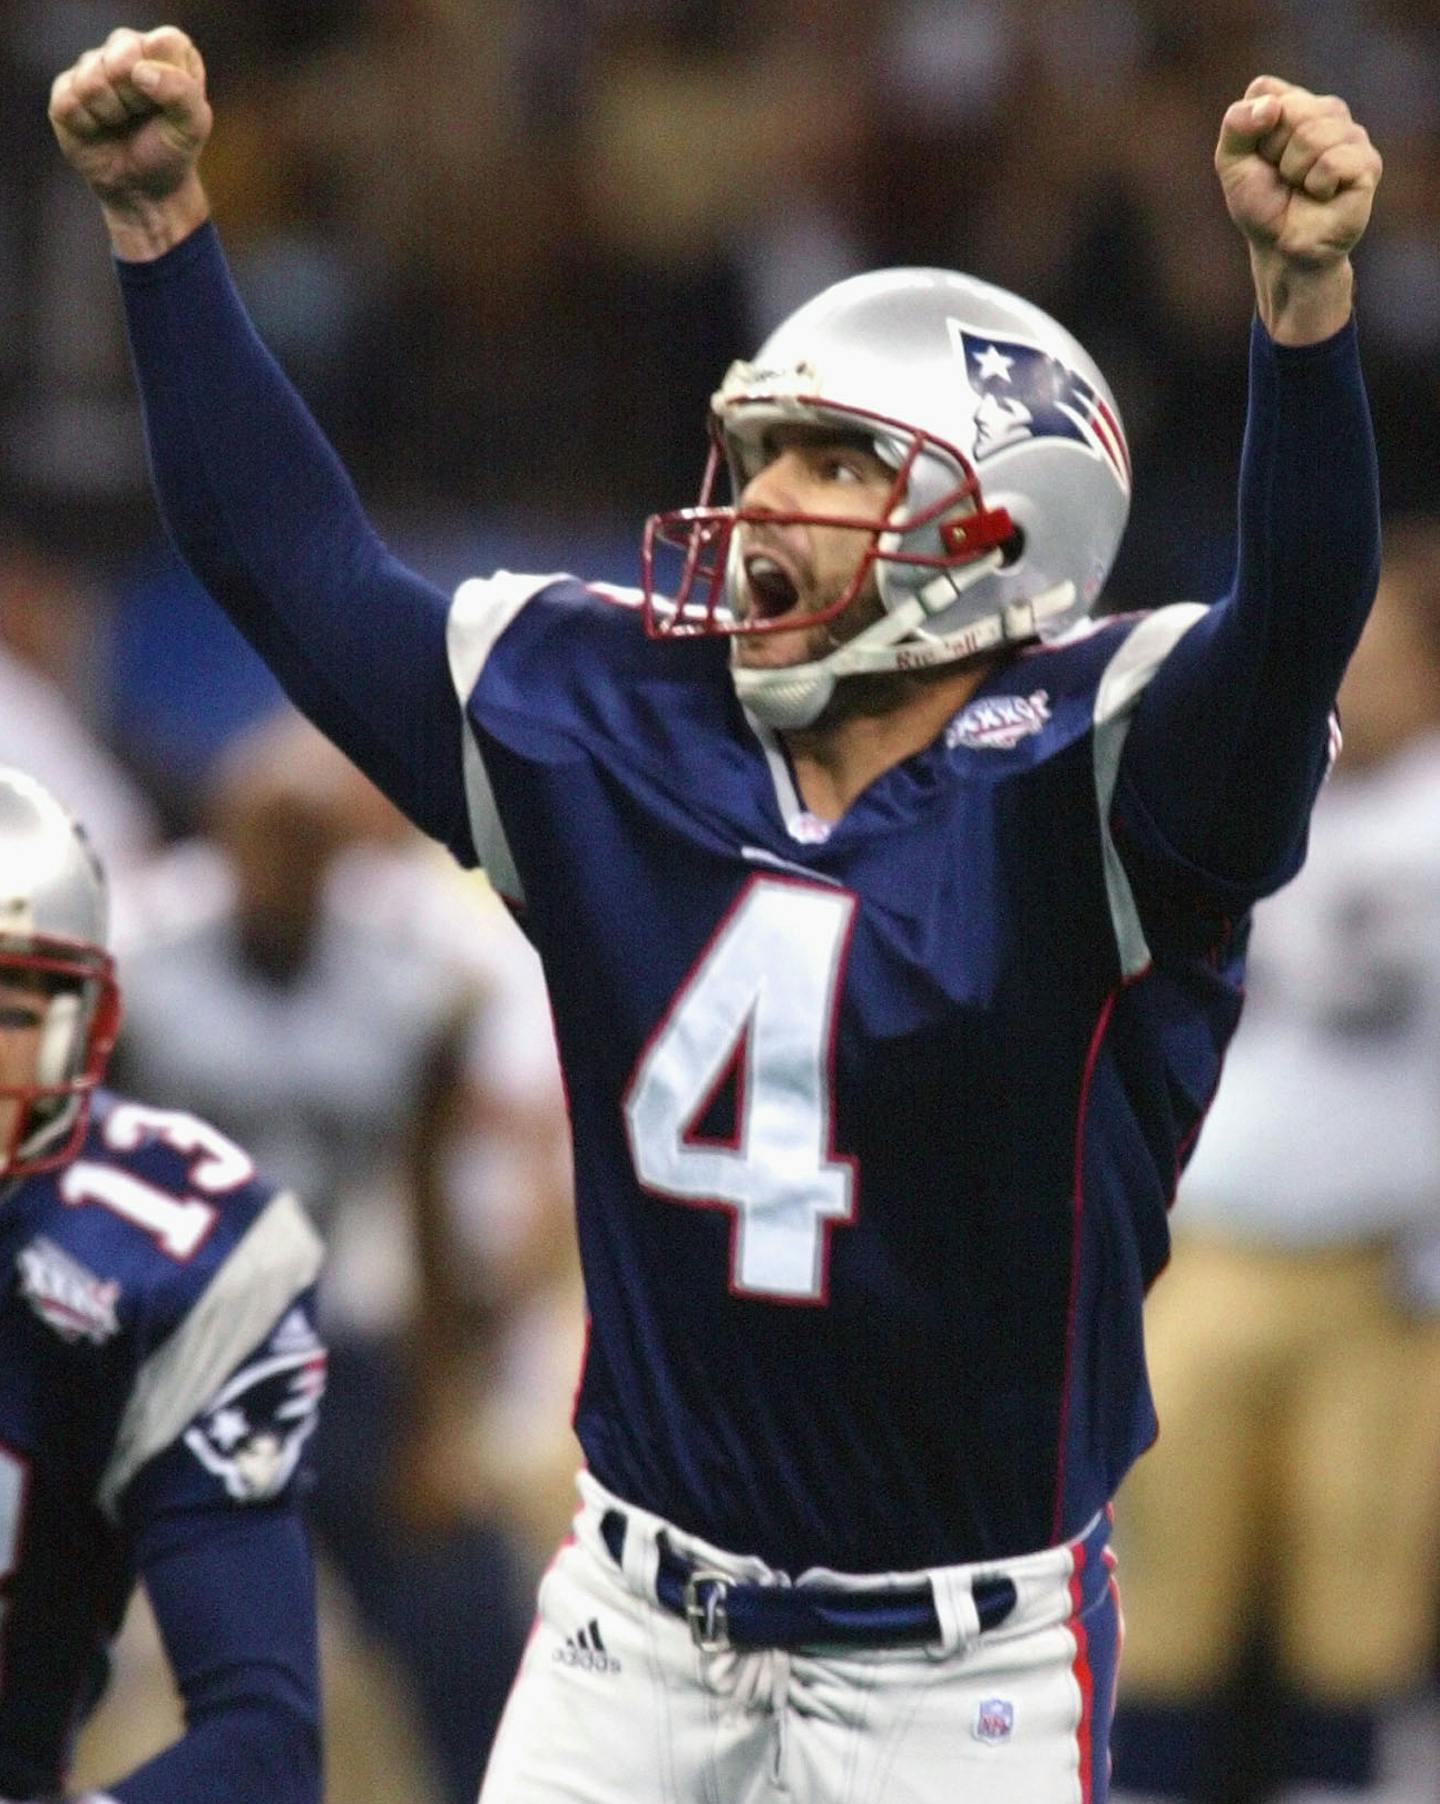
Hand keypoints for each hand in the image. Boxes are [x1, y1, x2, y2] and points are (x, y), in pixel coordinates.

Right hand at [49, 25, 211, 258]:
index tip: (169, 106)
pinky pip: (71, 101)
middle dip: (136, 98)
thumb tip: (139, 71)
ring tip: (121, 123)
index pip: (163, 43)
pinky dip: (89, 125)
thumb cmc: (171, 151)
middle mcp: (126, 48)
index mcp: (165, 50)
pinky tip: (98, 129)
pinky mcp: (65, 89)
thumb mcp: (193, 126)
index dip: (166, 79)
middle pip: (123, 56)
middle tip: (142, 116)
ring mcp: (91, 66)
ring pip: (93, 79)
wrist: (144, 190)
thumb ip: (182, 92)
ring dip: (112, 113)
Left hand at [1215, 76, 1381, 343]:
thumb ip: (1236, 126)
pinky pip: (1332, 160)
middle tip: (1282, 177)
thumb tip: (1270, 106)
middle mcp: (1328, 112)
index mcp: (1296, 104)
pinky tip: (1321, 196)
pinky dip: (1315, 185)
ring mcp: (1352, 135)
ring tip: (1302, 188)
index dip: (1252, 129)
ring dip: (1294, 171)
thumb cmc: (1262, 205)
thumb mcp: (1232, 164)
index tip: (1259, 157)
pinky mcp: (1367, 163)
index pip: (1264, 90)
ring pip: (1312, 133)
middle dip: (1273, 151)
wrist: (1282, 249)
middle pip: (1290, 108)